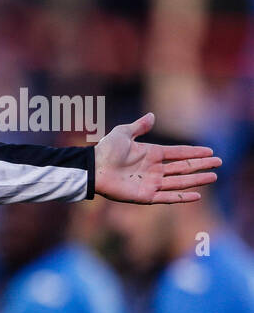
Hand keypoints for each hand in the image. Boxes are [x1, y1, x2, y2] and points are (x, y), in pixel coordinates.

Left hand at [93, 113, 220, 202]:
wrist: (94, 168)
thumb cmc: (105, 150)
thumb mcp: (123, 133)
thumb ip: (139, 126)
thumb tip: (152, 116)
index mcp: (151, 154)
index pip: (178, 153)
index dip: (194, 152)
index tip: (210, 152)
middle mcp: (153, 169)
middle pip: (183, 167)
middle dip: (201, 165)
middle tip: (219, 163)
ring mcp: (150, 183)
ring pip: (179, 182)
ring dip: (197, 180)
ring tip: (214, 177)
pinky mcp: (145, 196)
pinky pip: (167, 197)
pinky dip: (182, 197)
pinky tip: (197, 195)